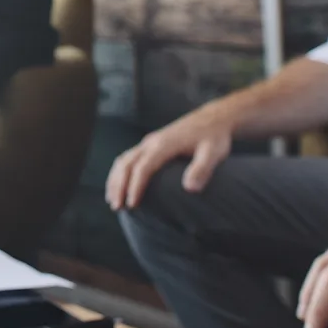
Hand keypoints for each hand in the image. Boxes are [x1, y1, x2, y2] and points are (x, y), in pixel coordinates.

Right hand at [106, 103, 234, 210]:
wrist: (212, 119)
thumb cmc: (214, 138)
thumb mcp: (214, 152)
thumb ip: (202, 169)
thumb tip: (189, 189)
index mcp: (164, 144)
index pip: (143, 167)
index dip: (135, 186)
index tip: (132, 205)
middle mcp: (151, 142)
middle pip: (126, 164)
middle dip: (119, 186)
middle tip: (117, 207)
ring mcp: (148, 142)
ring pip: (123, 160)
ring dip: (115, 180)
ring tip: (113, 201)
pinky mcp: (149, 144)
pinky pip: (127, 157)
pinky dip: (119, 173)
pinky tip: (119, 186)